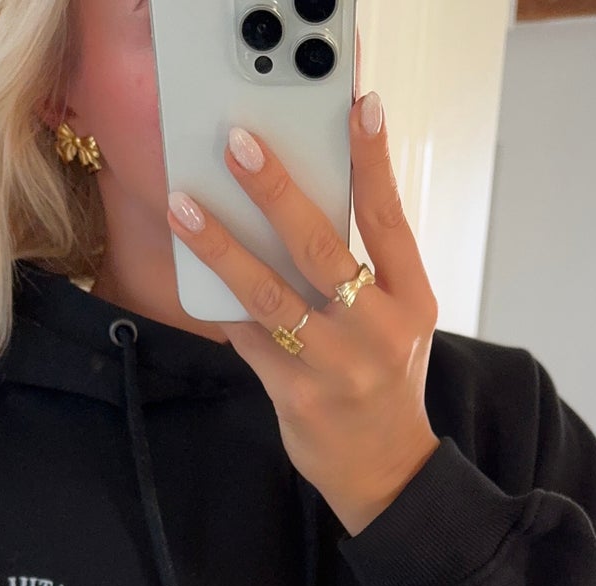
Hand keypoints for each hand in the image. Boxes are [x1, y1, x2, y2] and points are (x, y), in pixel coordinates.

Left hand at [165, 92, 441, 539]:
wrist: (385, 470)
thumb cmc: (384, 381)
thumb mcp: (398, 320)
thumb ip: (367, 267)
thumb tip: (306, 199)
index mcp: (411, 301)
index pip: (389, 218)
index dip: (374, 159)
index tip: (358, 104)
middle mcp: (376, 331)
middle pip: (322, 249)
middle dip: (277, 191)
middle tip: (239, 145)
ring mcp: (336, 367)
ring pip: (271, 295)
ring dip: (222, 247)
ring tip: (184, 206)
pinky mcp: (297, 396)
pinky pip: (248, 339)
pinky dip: (219, 304)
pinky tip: (190, 272)